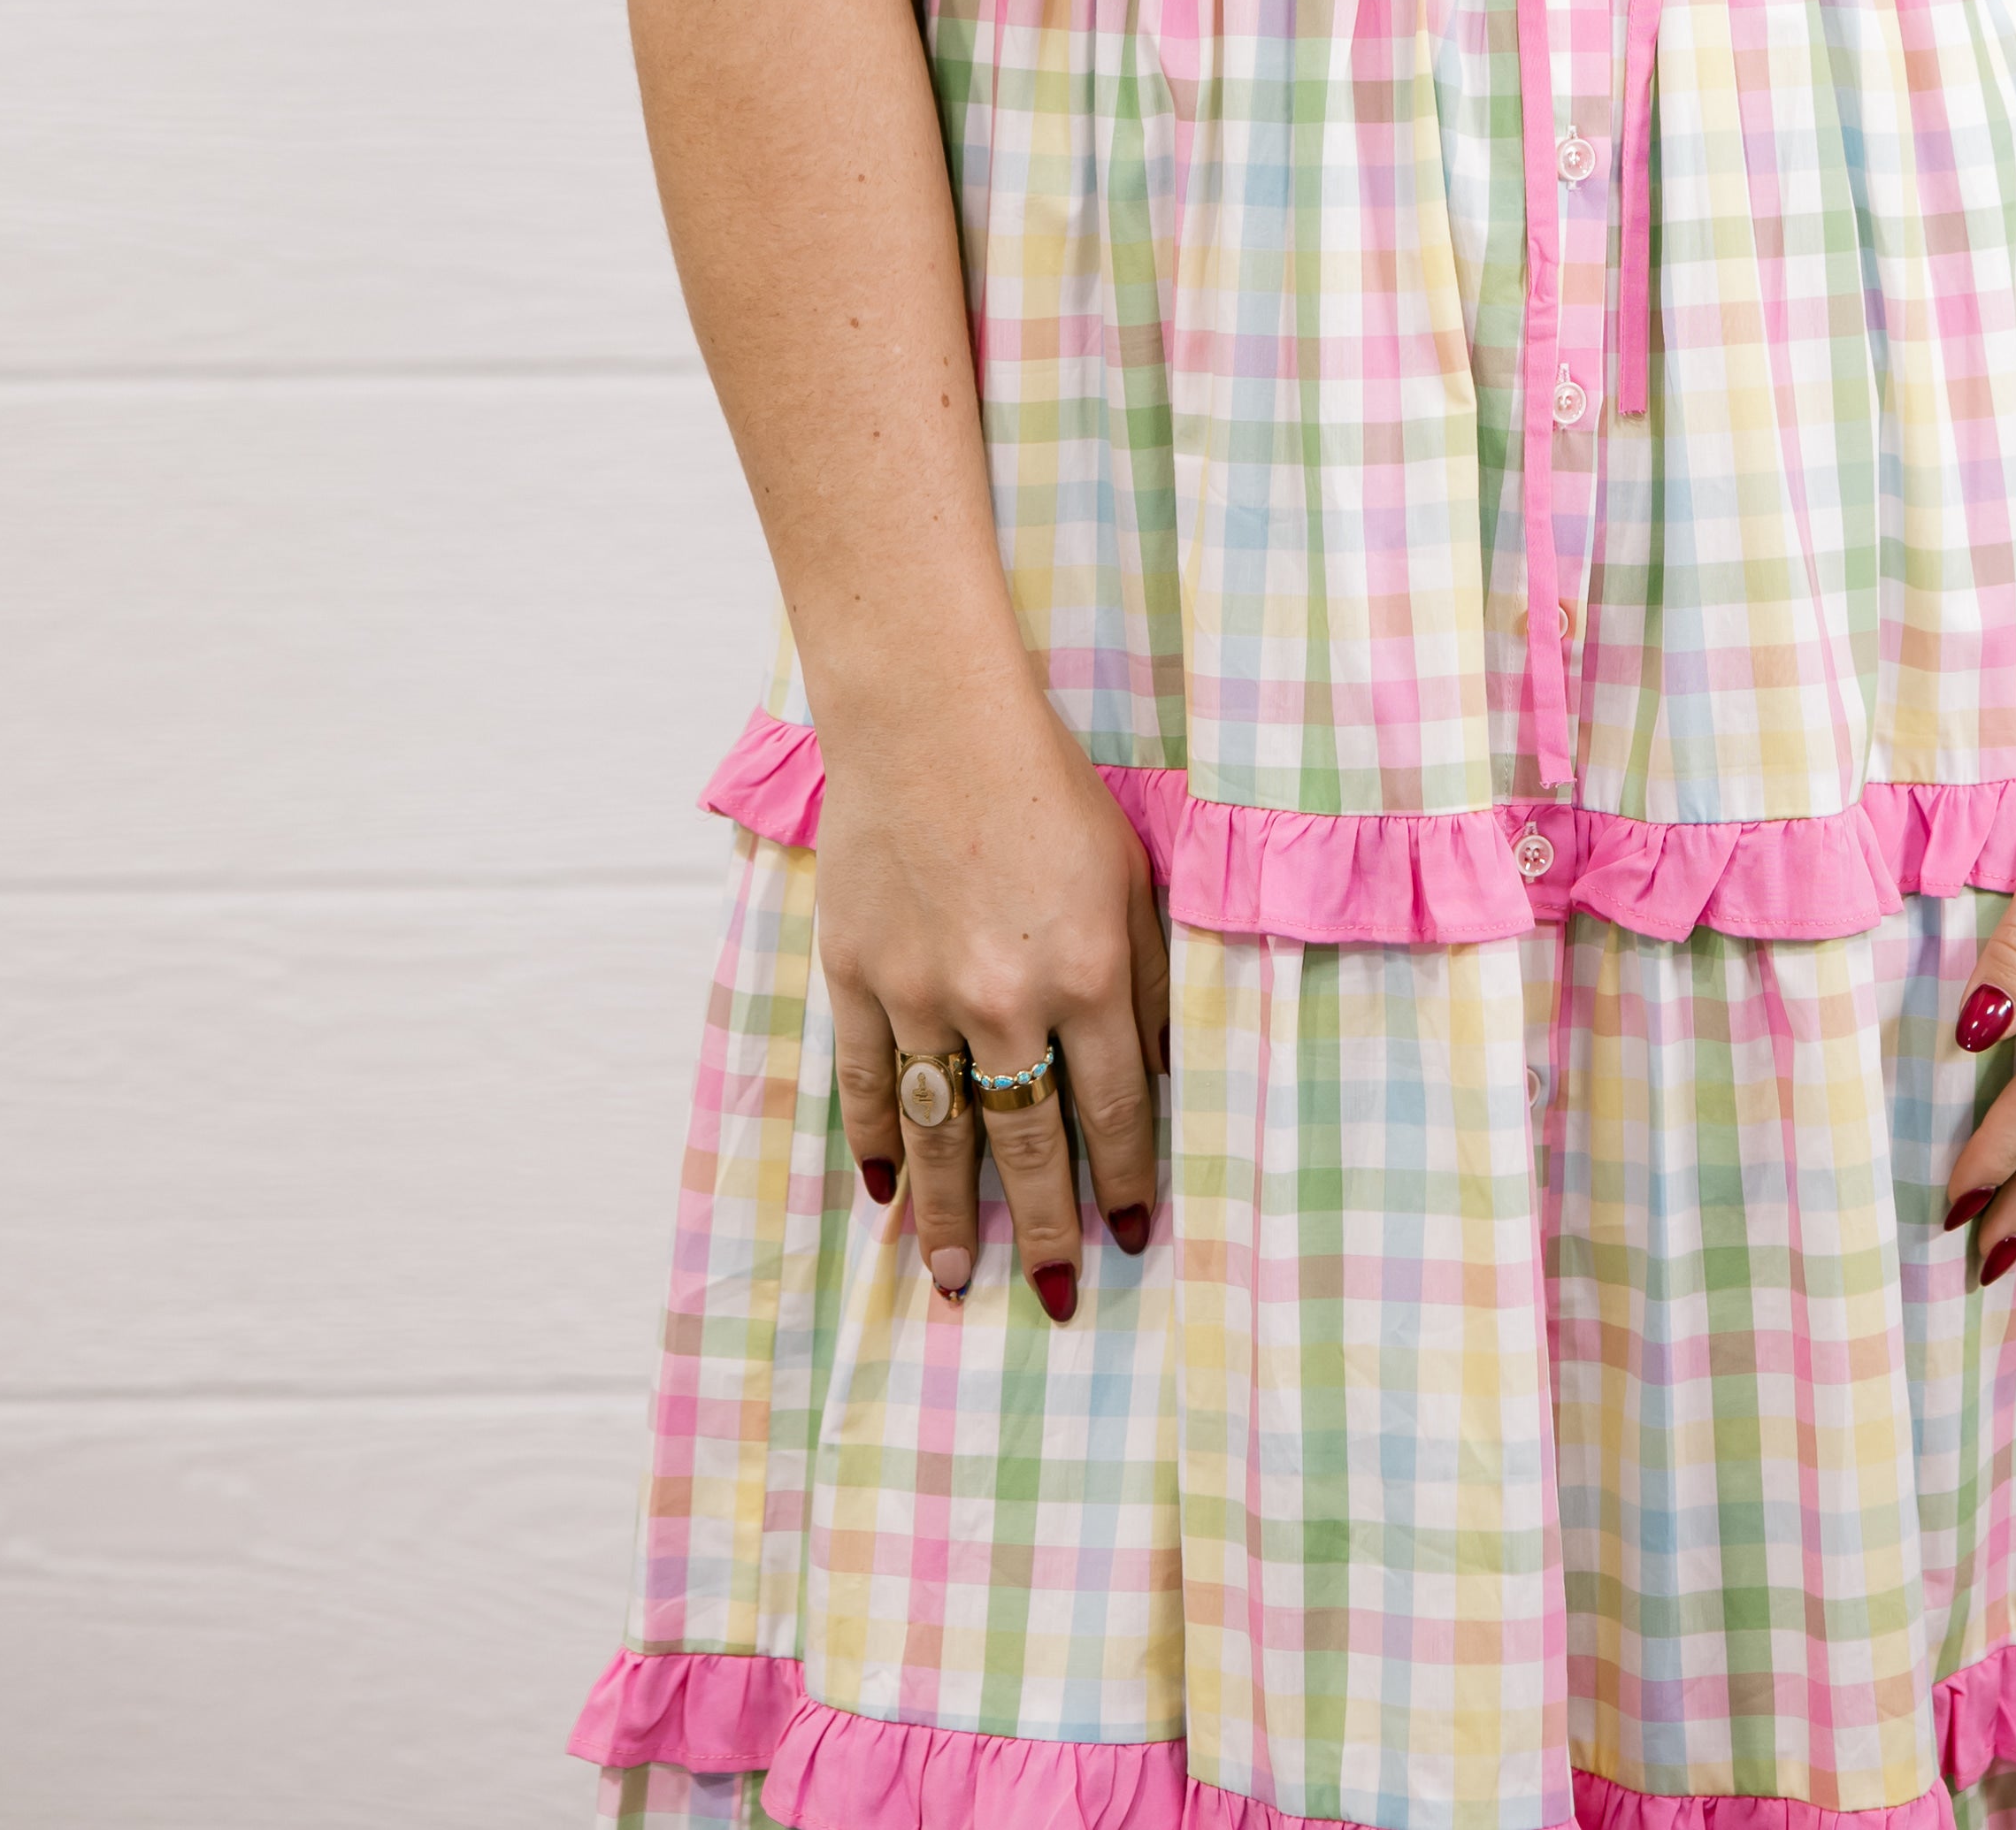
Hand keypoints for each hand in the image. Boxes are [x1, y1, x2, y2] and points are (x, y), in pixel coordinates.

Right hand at [815, 688, 1170, 1323]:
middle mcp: (1007, 998)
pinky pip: (867, 1082)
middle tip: (1053, 1296)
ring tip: (956, 1279)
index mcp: (1089, 971)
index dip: (1124, 1182)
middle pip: (1029, 1141)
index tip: (1131, 1237)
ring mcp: (922, 993)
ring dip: (951, 1215)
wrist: (930, 719)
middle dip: (1046, 1228)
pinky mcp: (857, 974)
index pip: (1115, 1111)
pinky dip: (876, 1140)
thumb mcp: (1130, 872)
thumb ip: (1147, 977)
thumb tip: (1158, 1075)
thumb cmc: (1045, 787)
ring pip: (942, 1132)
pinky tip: (885, 1190)